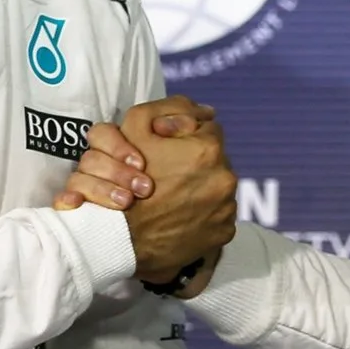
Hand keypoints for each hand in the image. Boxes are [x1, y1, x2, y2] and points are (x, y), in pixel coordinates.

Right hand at [61, 96, 235, 283]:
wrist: (122, 239)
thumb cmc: (124, 180)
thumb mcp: (133, 128)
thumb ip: (165, 109)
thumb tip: (201, 111)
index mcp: (208, 149)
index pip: (207, 127)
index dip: (185, 135)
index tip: (169, 147)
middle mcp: (225, 178)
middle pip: (214, 158)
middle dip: (194, 161)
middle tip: (169, 171)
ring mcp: (227, 208)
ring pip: (216, 185)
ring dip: (200, 186)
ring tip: (173, 194)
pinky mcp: (223, 232)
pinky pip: (218, 214)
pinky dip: (202, 212)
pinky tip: (180, 214)